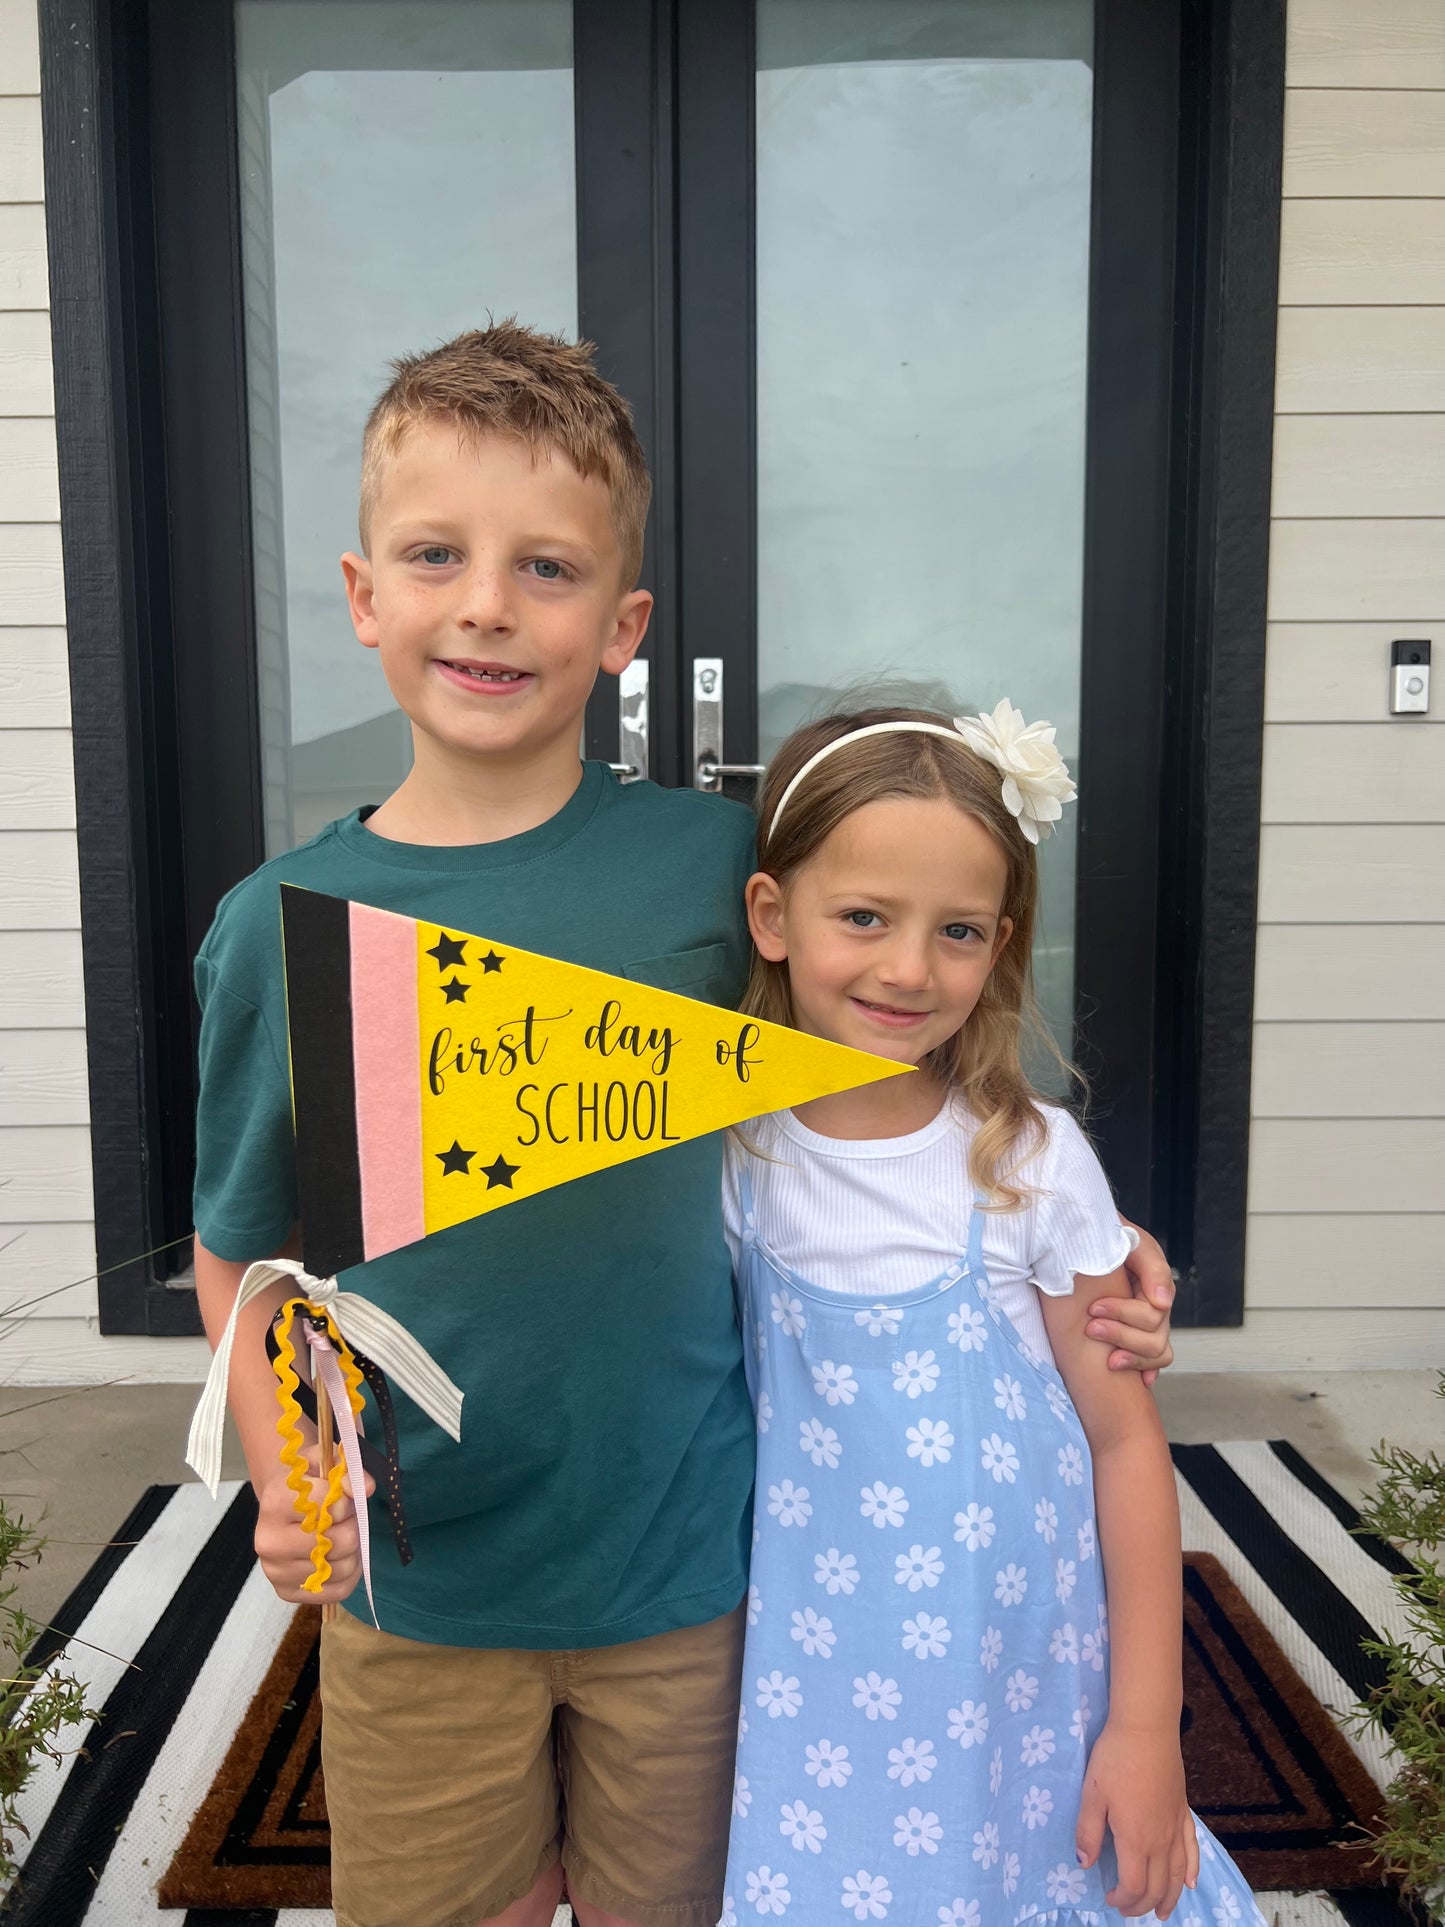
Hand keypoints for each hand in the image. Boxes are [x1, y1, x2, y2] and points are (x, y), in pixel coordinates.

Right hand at [253, 1451, 374, 1605]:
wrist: (279, 1504)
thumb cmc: (305, 1481)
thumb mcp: (324, 1462)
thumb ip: (347, 1470)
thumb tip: (366, 1488)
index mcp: (275, 1503)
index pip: (332, 1507)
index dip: (349, 1500)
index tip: (344, 1496)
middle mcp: (269, 1542)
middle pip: (342, 1541)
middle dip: (352, 1526)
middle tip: (344, 1519)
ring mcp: (275, 1572)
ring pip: (343, 1567)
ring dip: (353, 1551)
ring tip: (339, 1536)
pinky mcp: (286, 1593)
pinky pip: (337, 1591)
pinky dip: (348, 1575)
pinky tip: (337, 1558)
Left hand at [1076, 1721, 1198, 1918]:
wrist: (1147, 1729)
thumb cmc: (1115, 1760)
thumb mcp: (1092, 1795)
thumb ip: (1088, 1832)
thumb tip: (1085, 1865)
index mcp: (1136, 1840)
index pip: (1134, 1886)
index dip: (1122, 1899)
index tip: (1108, 1898)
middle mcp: (1161, 1841)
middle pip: (1157, 1886)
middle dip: (1143, 1904)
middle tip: (1128, 1910)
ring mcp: (1175, 1826)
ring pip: (1178, 1874)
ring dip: (1170, 1897)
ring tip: (1163, 1913)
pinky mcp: (1183, 1812)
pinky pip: (1192, 1849)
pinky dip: (1192, 1870)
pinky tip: (1190, 1881)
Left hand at [1088, 1220, 1173, 1383]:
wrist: (1089, 1239)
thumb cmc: (1110, 1238)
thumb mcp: (1133, 1243)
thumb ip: (1151, 1267)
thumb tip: (1162, 1302)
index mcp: (1156, 1285)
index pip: (1152, 1314)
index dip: (1123, 1314)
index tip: (1094, 1308)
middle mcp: (1156, 1308)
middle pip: (1154, 1339)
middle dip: (1121, 1335)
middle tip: (1091, 1328)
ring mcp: (1149, 1325)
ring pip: (1156, 1354)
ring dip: (1133, 1359)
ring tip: (1108, 1360)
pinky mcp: (1134, 1335)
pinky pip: (1153, 1361)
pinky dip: (1145, 1371)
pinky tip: (1138, 1380)